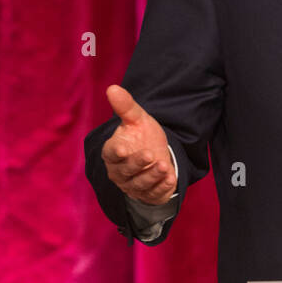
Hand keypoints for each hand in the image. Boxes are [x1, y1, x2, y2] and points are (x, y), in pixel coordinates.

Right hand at [101, 85, 176, 204]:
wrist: (157, 154)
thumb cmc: (141, 136)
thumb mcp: (137, 119)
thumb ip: (126, 106)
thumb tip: (112, 87)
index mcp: (113, 152)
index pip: (110, 154)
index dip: (116, 152)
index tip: (123, 148)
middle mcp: (119, 172)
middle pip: (125, 171)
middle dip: (137, 164)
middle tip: (150, 154)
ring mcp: (133, 185)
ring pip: (140, 184)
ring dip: (152, 176)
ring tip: (164, 166)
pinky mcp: (148, 194)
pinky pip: (153, 194)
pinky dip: (162, 188)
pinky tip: (170, 179)